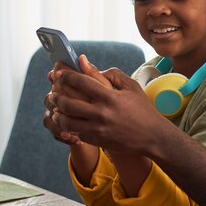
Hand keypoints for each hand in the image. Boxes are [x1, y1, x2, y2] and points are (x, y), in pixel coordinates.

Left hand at [50, 67, 172, 155]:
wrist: (152, 136)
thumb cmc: (142, 109)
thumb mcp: (131, 87)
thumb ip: (112, 74)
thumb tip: (89, 65)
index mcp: (110, 97)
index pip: (81, 82)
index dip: (66, 76)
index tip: (58, 73)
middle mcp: (102, 113)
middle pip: (68, 103)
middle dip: (57, 96)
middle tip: (53, 92)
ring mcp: (98, 129)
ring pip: (67, 122)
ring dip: (58, 114)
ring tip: (55, 109)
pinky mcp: (97, 141)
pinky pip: (76, 133)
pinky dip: (68, 127)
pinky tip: (66, 121)